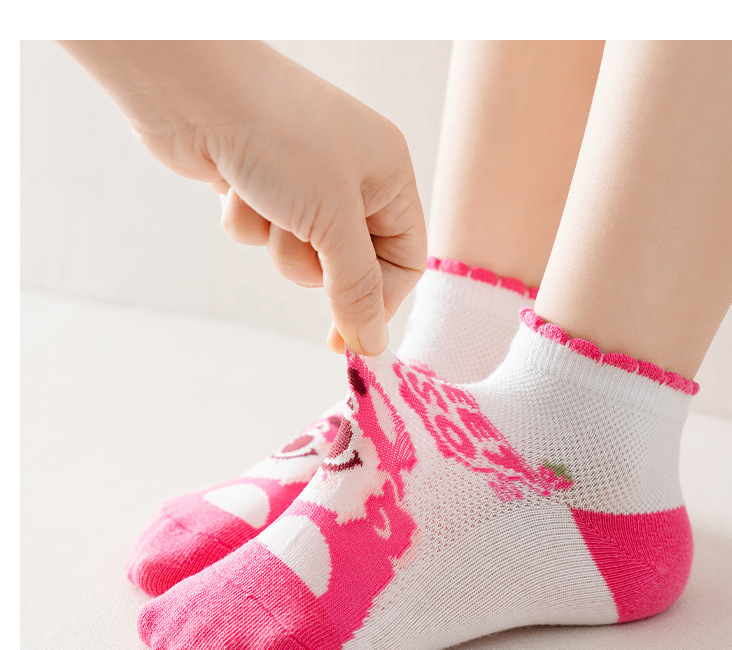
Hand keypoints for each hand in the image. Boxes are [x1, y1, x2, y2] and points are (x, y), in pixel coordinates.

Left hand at [61, 41, 426, 354]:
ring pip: (302, 256)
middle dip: (317, 264)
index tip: (347, 336)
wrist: (195, 89)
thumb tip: (375, 345)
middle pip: (351, 267)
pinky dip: (248, 222)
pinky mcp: (262, 188)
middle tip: (299, 239)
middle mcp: (353, 182)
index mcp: (389, 179)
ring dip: (278, 243)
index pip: (405, 262)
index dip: (379, 301)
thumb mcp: (334, 222)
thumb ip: (358, 290)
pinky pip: (264, 235)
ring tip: (265, 204)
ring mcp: (304, 185)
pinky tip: (235, 188)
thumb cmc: (280, 140)